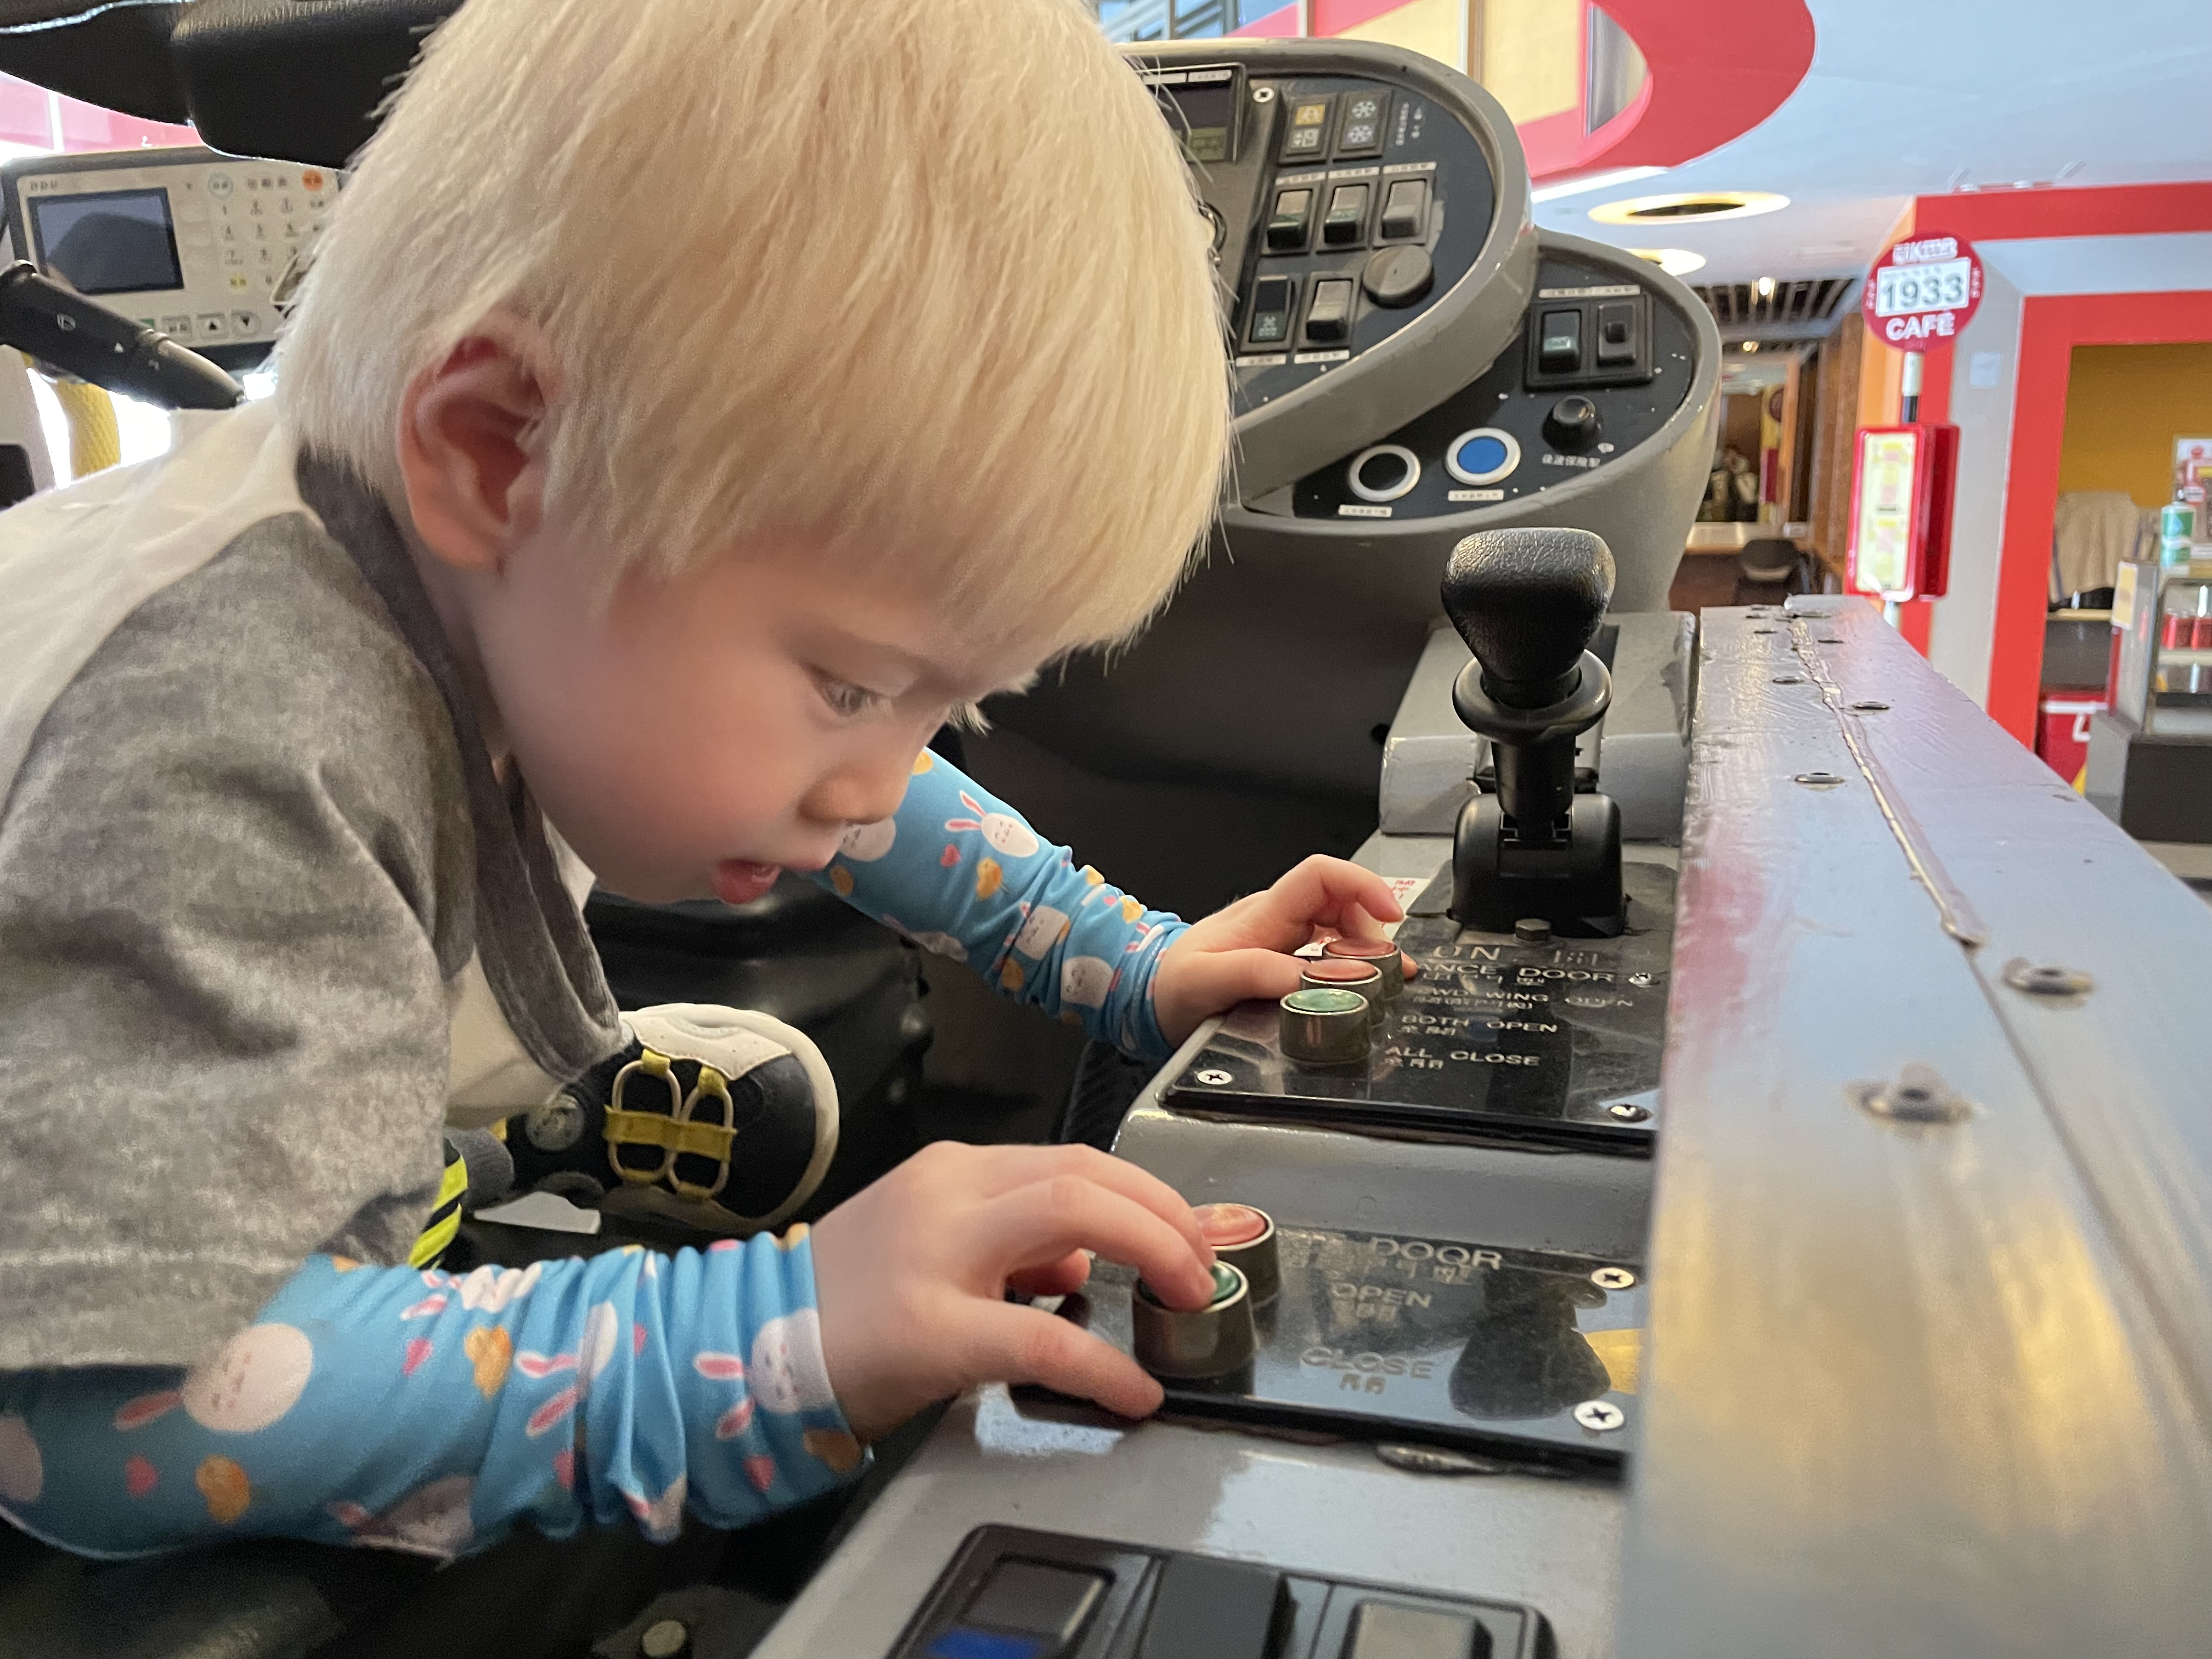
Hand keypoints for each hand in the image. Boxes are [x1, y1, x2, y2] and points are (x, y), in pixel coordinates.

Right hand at [809, 1142, 1215, 1441]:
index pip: (1073, 1159)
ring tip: (1186, 1298)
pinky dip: (1103, 1361)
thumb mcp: (933, 1245)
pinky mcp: (931, 1328)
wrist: (745, 1349)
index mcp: (954, 1172)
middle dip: (1164, 1213)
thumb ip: (1012, 1243)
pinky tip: (1134, 1390)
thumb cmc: (846, 1306)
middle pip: (1084, 1172)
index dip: (1147, 1192)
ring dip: (1150, 1250)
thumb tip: (1086, 1258)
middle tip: (1202, 1264)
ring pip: (1071, 1214)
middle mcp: (950, 1191)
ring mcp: (937, 1252)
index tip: (1188, 1230)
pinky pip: (1041, 1333)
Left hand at [1149, 855, 1416, 1046]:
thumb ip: (1252, 974)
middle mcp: (1277, 919)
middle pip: (1342, 902)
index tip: (1390, 916)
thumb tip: (1305, 979)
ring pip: (1340, 927)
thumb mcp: (1202, 982)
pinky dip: (1352, 967)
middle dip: (1373, 929)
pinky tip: (1362, 989)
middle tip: (1389, 971)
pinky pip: (1329, 951)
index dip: (1362, 886)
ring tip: (1385, 983)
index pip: (1321, 876)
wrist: (1145, 998)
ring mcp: (1282, 938)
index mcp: (1262, 915)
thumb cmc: (1168, 986)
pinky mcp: (1283, 960)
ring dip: (1367, 950)